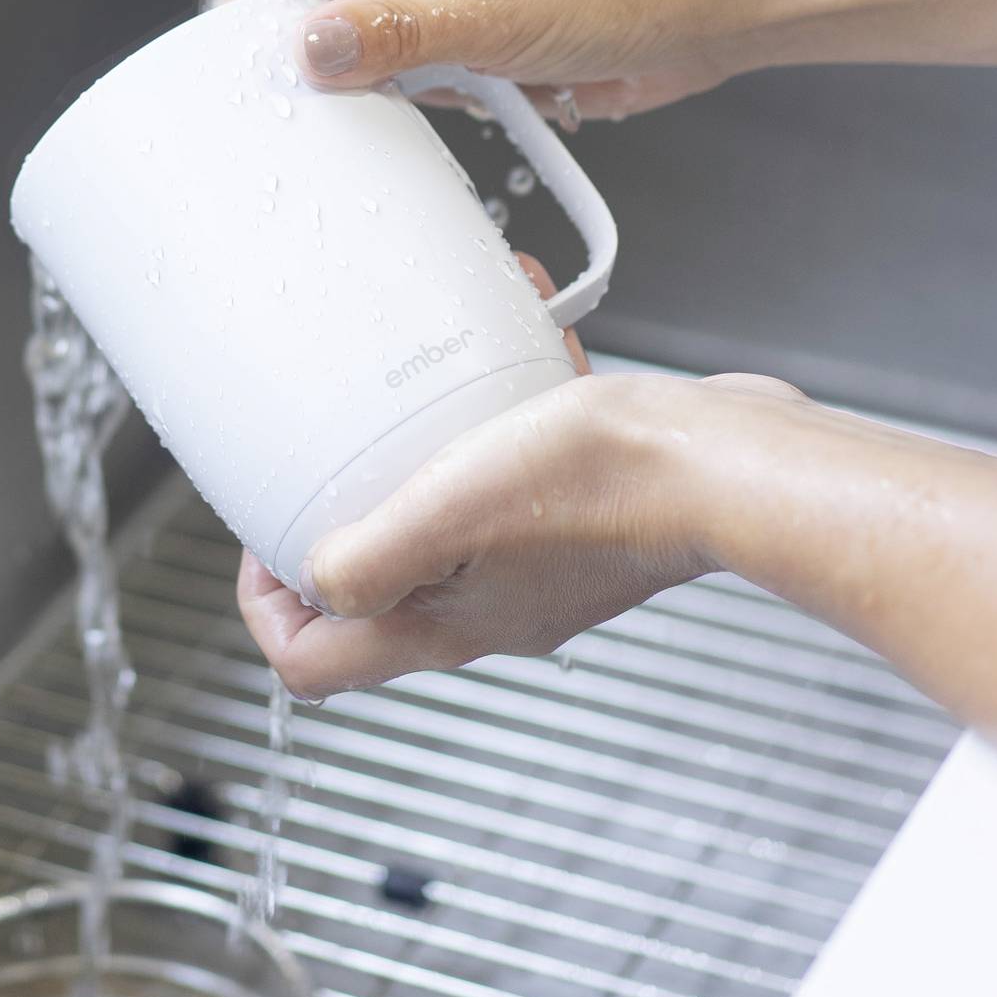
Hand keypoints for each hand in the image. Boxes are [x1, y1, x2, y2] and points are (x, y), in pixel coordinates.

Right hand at [215, 0, 760, 118]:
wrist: (708, 2)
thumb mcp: (489, 10)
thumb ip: (387, 36)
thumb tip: (306, 52)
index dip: (262, 23)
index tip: (268, 81)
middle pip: (305, 12)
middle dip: (332, 64)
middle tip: (366, 95)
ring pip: (356, 56)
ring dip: (395, 88)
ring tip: (458, 81)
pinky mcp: (457, 35)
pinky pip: (407, 82)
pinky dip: (435, 102)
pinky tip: (483, 94)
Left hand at [238, 353, 807, 698]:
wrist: (729, 461)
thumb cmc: (606, 485)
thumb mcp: (451, 508)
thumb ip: (370, 556)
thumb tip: (309, 580)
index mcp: (445, 625)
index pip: (318, 665)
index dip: (268, 608)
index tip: (266, 537)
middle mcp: (487, 606)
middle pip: (374, 589)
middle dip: (345, 510)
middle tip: (339, 446)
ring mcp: (538, 563)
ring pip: (447, 513)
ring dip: (429, 436)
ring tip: (434, 363)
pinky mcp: (581, 513)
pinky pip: (513, 459)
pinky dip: (504, 400)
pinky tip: (520, 331)